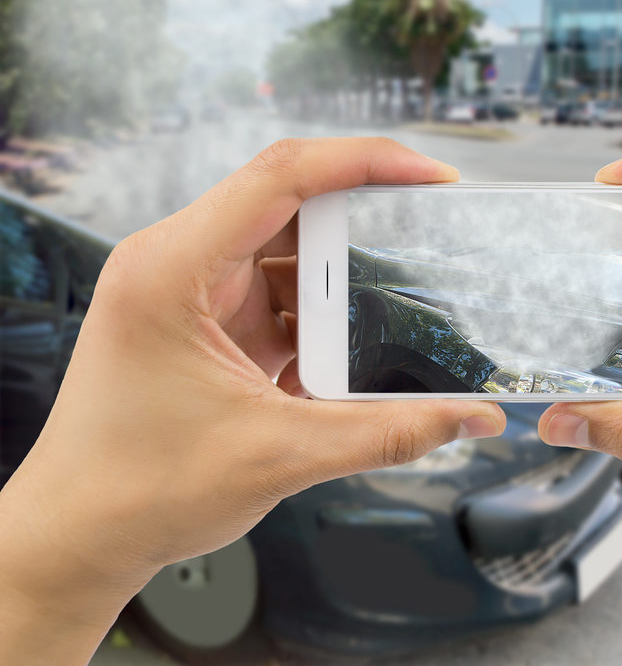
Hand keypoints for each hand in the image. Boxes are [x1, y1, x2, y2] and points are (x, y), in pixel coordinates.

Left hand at [0, 138, 504, 663]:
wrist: (80, 536)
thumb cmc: (136, 489)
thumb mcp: (279, 456)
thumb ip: (386, 433)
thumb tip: (466, 416)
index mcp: (172, 269)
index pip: (280, 176)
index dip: (364, 161)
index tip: (427, 176)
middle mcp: (178, 264)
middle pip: (292, 210)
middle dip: (364, 230)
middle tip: (429, 245)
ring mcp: (194, 294)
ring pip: (292, 257)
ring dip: (342, 287)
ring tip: (391, 317)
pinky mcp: (210, 324)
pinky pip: (282, 298)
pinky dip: (321, 321)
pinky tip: (348, 355)